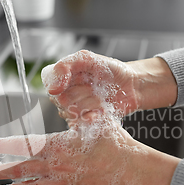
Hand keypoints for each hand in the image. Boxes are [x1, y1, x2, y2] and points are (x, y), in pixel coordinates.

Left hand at [0, 118, 179, 184]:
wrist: (132, 168)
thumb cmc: (114, 141)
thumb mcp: (94, 117)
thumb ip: (76, 108)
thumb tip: (66, 94)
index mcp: (57, 144)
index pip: (22, 145)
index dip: (0, 146)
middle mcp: (55, 166)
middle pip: (18, 170)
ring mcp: (61, 183)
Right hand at [41, 50, 177, 124]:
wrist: (133, 85)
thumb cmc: (111, 70)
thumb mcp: (88, 59)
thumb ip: (66, 66)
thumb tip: (52, 88)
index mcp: (62, 79)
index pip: (50, 86)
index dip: (62, 85)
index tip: (78, 79)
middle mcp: (66, 95)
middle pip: (61, 101)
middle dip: (81, 93)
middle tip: (94, 87)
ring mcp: (75, 110)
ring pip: (71, 113)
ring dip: (90, 104)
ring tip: (101, 98)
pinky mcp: (85, 122)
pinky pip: (80, 125)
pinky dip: (93, 117)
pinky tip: (102, 111)